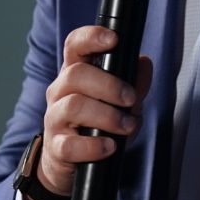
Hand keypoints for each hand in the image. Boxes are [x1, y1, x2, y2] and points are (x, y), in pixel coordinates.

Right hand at [29, 27, 153, 199]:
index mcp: (75, 73)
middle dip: (109, 85)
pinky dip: (94, 146)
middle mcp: (60, 92)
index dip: (91, 37)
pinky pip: (70, 144)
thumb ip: (134, 83)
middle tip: (131, 99)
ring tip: (127, 126)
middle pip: (75, 74)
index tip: (113, 39)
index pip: (74, 45)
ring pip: (73, 106)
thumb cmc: (98, 125)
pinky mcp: (56, 147)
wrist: (71, 162)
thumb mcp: (122, 102)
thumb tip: (144, 62)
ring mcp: (55, 119)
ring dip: (107, 116)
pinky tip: (110, 147)